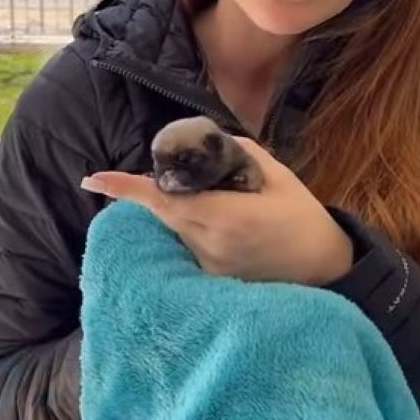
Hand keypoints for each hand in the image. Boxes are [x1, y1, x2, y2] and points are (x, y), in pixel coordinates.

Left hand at [81, 137, 353, 284]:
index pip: (164, 200)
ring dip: (179, 204)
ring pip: (176, 225)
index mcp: (224, 217)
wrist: (326, 269)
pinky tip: (227, 219)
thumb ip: (238, 153)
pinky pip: (189, 241)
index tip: (93, 178)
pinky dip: (194, 222)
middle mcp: (208, 245)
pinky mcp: (210, 277)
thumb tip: (206, 142)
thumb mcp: (278, 175)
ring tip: (222, 196)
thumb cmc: (303, 217)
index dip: (127, 188)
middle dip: (153, 187)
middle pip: (163, 210)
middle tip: (159, 169)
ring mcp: (207, 266)